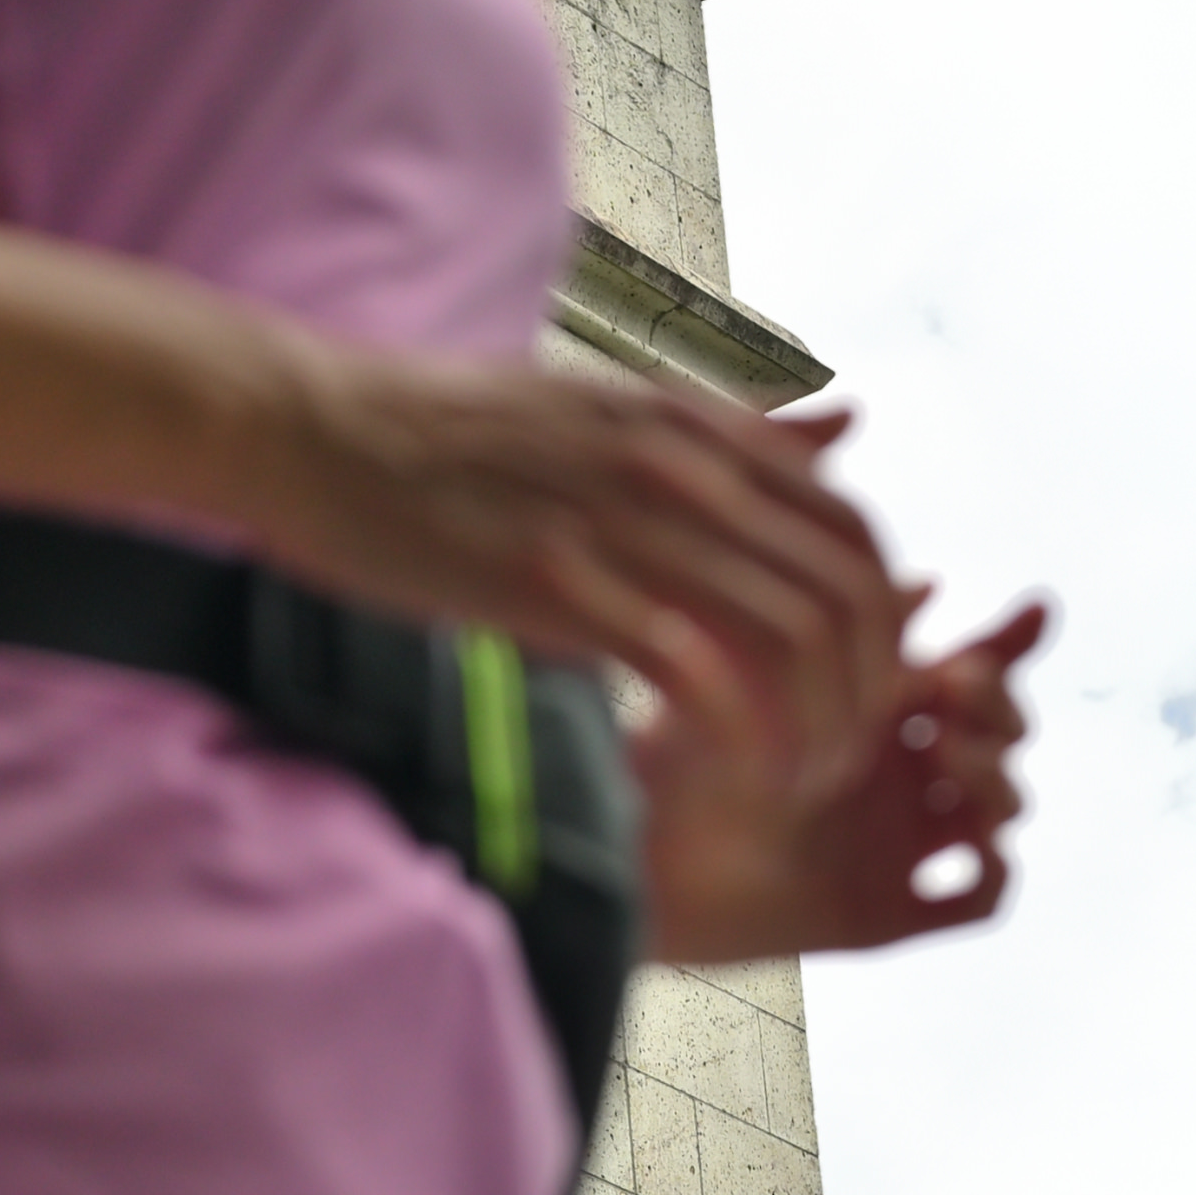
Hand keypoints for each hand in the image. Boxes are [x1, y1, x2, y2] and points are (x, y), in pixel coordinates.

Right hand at [234, 347, 919, 819]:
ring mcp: (617, 522)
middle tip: (837, 762)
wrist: (313, 426)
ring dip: (814, 729)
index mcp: (692, 427)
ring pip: (791, 635)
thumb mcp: (608, 407)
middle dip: (866, 696)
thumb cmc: (442, 432)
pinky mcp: (553, 583)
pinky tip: (723, 781)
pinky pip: (695, 669)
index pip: (852, 526)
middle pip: (845, 591)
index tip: (850, 695)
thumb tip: (847, 425)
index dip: (882, 626)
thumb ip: (730, 434)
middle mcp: (676, 465)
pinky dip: (735, 737)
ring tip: (790, 787)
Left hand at [638, 597, 1047, 964]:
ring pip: (1000, 810)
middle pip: (1002, 737)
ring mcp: (894, 846)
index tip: (1031, 611)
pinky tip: (971, 840)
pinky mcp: (885, 912)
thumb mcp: (770, 679)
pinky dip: (995, 870)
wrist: (633, 856)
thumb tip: (932, 581)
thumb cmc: (677, 758)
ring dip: (997, 776)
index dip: (1010, 644)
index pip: (973, 673)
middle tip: (955, 686)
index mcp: (872, 717)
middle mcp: (894, 780)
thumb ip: (846, 630)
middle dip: (999, 707)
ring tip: (948, 751)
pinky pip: (979, 900)